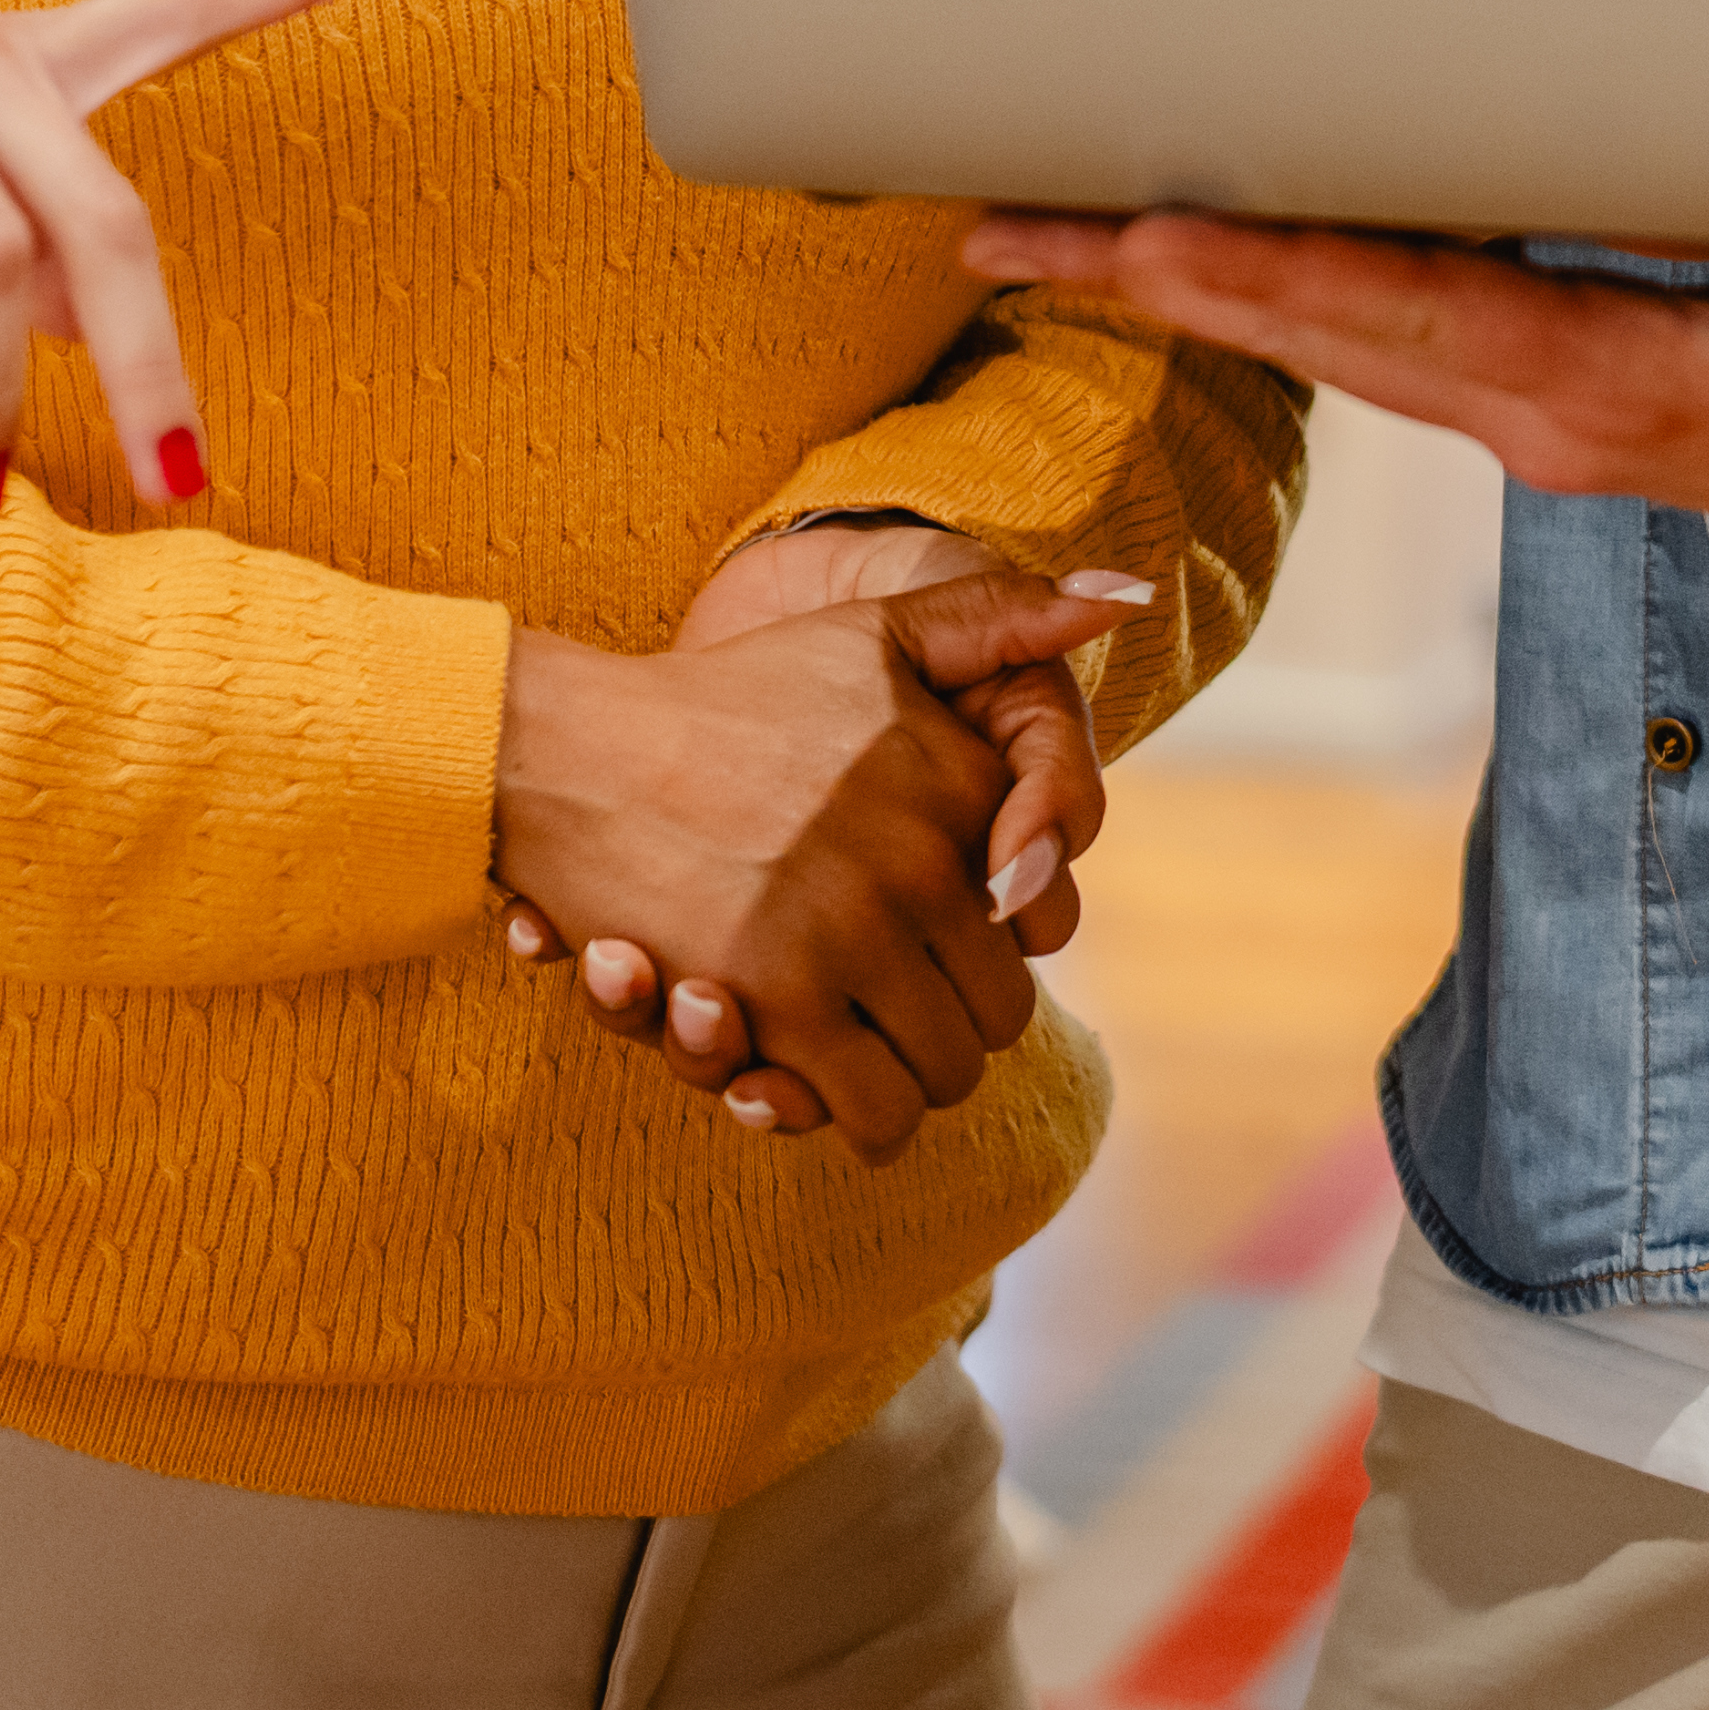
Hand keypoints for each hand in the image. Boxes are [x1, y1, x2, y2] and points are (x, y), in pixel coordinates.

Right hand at [488, 567, 1130, 1161]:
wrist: (577, 749)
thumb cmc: (734, 692)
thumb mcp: (880, 629)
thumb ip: (1005, 616)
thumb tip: (1130, 592)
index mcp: (959, 782)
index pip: (1037, 922)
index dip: (996, 952)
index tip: (946, 949)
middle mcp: (922, 861)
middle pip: (997, 1016)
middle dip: (954, 1031)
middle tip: (901, 1022)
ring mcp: (851, 935)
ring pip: (939, 1075)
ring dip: (908, 1081)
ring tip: (864, 1059)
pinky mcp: (778, 1003)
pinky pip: (867, 1111)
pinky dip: (855, 1117)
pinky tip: (819, 1088)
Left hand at [956, 213, 1708, 570]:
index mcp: (1636, 394)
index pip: (1430, 325)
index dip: (1287, 284)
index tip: (1152, 243)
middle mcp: (1558, 415)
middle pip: (1333, 338)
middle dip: (1165, 281)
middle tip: (1005, 220)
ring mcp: (1547, 414)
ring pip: (1340, 341)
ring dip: (1194, 287)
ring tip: (1049, 222)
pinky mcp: (1559, 392)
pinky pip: (1391, 335)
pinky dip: (1279, 288)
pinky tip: (1202, 245)